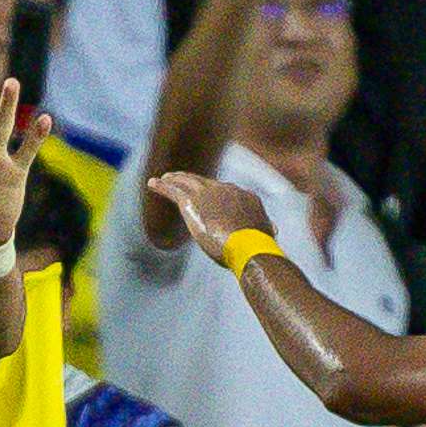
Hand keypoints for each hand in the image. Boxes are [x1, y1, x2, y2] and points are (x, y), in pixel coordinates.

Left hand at [146, 169, 277, 264]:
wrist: (249, 245)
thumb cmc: (258, 247)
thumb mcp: (264, 235)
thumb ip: (265, 229)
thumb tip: (273, 230)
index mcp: (244, 197)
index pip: (225, 191)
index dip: (214, 191)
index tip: (207, 192)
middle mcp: (226, 190)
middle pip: (204, 182)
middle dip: (192, 179)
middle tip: (181, 179)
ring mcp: (209, 194)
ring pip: (187, 182)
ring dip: (174, 179)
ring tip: (165, 179)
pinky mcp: (192, 201)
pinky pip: (173, 190)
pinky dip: (161, 186)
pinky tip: (152, 184)